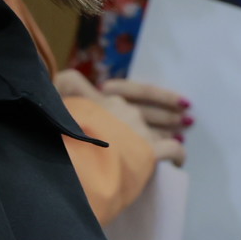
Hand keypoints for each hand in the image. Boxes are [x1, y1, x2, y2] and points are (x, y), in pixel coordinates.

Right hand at [69, 72, 192, 159]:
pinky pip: (173, 149)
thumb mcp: (57, 106)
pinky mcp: (151, 150)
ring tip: (182, 135)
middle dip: (165, 113)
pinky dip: (178, 155)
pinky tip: (178, 162)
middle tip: (182, 117)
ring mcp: (138, 130)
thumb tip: (62, 76)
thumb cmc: (60, 136)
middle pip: (146, 111)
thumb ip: (66, 91)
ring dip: (171, 130)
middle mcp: (124, 111)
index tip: (152, 99)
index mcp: (102, 101)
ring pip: (161, 128)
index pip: (126, 93)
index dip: (140, 96)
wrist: (74, 158)